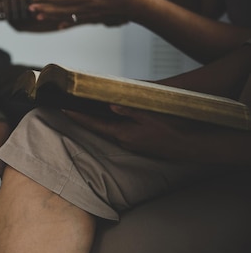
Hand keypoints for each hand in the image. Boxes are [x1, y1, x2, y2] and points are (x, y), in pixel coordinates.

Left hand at [29, 0, 142, 27]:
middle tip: (30, 9)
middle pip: (60, 9)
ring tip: (38, 17)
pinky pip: (78, 21)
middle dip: (44, 8)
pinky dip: (67, 22)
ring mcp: (90, 15)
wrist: (139, 6)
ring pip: (67, 16)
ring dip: (52, 16)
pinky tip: (60, 25)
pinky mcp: (96, 18)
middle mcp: (86, 8)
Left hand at [64, 105, 250, 164]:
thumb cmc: (171, 131)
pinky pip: (118, 133)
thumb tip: (111, 105)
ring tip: (82, 110)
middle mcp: (123, 141)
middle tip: (68, 107)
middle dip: (83, 118)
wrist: (189, 146)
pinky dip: (108, 125)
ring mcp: (130, 144)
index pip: (94, 124)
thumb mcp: (150, 116)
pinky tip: (106, 118)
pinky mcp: (137, 144)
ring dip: (95, 122)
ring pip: (107, 131)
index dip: (78, 116)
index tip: (64, 109)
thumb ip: (129, 110)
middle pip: (97, 128)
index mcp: (123, 134)